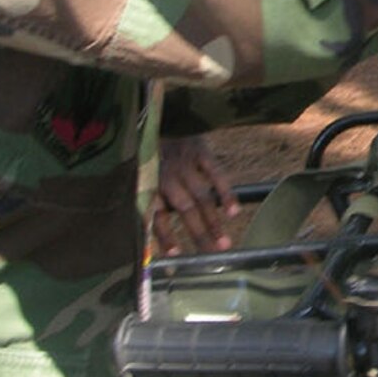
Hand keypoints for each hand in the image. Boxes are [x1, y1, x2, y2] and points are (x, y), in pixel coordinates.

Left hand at [150, 136, 237, 253]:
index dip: (166, 236)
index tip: (176, 256)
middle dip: (199, 234)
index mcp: (150, 186)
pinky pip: (216, 174)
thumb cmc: (152, 158)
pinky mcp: (200, 152)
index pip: (158, 215)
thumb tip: (150, 241)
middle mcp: (167, 176)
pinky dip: (226, 193)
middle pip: (185, 210)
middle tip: (213, 254)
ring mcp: (185, 164)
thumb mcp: (143, 178)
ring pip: (202, 197)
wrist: (162, 120)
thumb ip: (149, 203)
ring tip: (225, 243)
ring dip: (214, 222)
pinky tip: (233, 212)